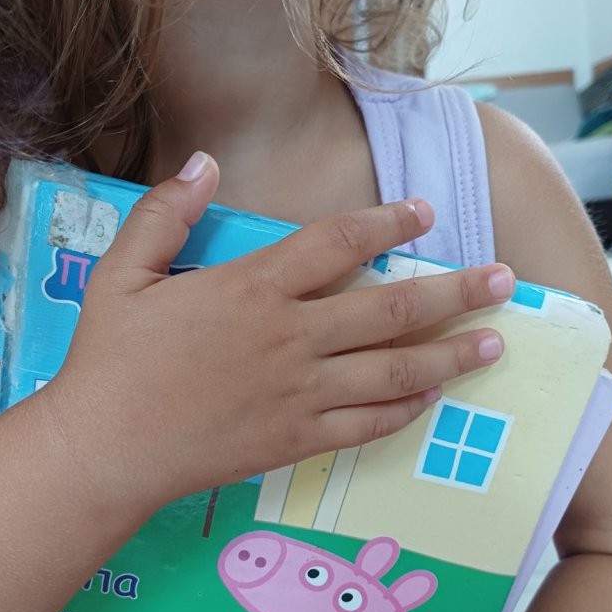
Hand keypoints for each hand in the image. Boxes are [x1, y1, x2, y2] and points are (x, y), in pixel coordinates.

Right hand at [46, 151, 513, 515]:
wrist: (105, 449)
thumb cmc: (109, 360)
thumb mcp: (120, 273)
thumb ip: (165, 213)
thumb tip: (204, 162)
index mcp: (251, 288)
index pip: (337, 242)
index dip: (388, 222)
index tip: (426, 213)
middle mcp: (290, 337)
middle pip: (391, 307)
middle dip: (455, 291)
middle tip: (506, 282)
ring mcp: (300, 393)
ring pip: (394, 370)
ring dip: (450, 355)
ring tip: (494, 343)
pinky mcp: (297, 440)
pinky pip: (367, 423)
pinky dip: (404, 410)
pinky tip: (432, 398)